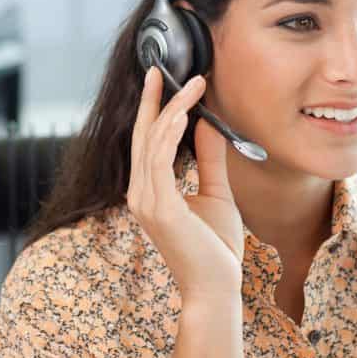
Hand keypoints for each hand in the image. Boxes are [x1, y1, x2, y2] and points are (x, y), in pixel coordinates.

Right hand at [127, 67, 243, 303]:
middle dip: (155, 99)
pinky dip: (170, 135)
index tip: (159, 78)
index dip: (151, 108)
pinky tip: (183, 115)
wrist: (216, 288)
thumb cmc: (215, 248)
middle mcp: (140, 194)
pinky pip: (160, 162)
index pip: (145, 141)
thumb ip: (209, 159)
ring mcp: (146, 202)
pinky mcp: (160, 208)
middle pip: (144, 135)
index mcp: (149, 191)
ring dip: (172, 110)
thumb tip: (209, 125)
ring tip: (193, 85)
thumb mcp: (216, 193)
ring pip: (153, 143)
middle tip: (164, 68)